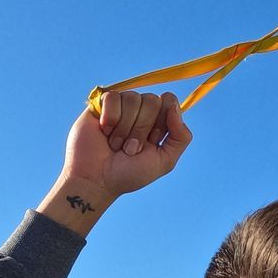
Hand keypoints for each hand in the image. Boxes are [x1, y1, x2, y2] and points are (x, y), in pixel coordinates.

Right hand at [40, 90, 192, 235]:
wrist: (96, 180)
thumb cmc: (129, 174)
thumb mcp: (164, 161)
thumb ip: (181, 136)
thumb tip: (174, 105)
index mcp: (159, 122)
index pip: (169, 101)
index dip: (162, 121)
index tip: (152, 141)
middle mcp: (141, 111)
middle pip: (152, 100)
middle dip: (141, 129)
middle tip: (130, 148)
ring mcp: (121, 106)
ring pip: (132, 98)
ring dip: (124, 128)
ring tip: (115, 144)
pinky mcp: (101, 104)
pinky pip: (113, 96)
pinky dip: (110, 118)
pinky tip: (104, 131)